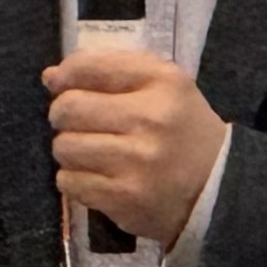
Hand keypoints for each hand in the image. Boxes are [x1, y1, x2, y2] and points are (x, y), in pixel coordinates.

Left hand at [42, 47, 228, 245]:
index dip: (66, 75)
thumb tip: (50, 76)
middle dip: (63, 115)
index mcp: (162, 82)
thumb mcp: (163, 84)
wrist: (216, 187)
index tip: (64, 85)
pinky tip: (97, 177)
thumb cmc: (181, 128)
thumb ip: (109, 69)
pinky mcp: (124, 199)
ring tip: (92, 152)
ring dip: (70, 150)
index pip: (88, 67)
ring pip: (64, 147)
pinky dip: (75, 179)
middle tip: (79, 123)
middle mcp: (150, 119)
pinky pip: (69, 182)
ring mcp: (136, 163)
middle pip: (68, 108)